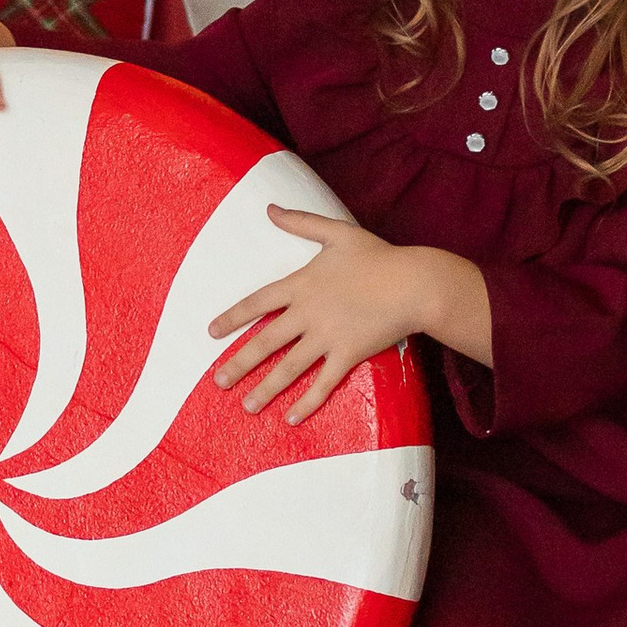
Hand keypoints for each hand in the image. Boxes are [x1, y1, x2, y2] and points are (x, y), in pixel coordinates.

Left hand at [209, 207, 432, 423]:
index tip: (211, 333)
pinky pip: (323, 384)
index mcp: (301, 285)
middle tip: (218, 383)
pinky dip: (307, 402)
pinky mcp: (349, 355)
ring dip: (266, 389)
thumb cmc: (378, 256)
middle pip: (265, 342)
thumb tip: (269, 208)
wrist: (414, 283)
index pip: (257, 303)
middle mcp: (308, 314)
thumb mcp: (336, 232)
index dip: (232, 318)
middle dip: (239, 364)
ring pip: (289, 368)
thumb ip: (300, 221)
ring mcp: (327, 337)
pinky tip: (291, 418)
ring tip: (247, 406)